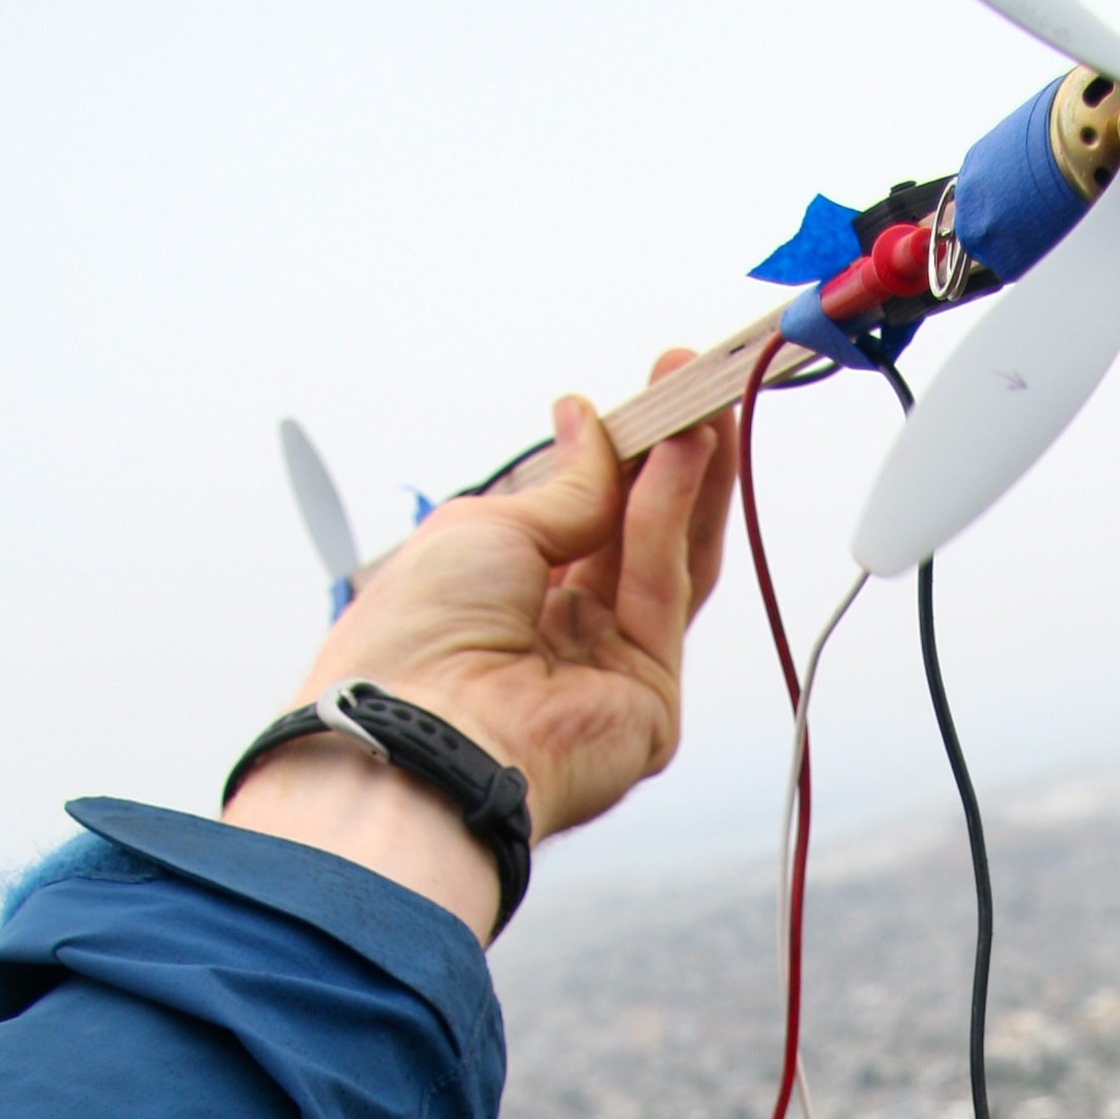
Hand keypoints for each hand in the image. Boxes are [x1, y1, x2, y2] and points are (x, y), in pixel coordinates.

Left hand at [224, 352, 736, 939]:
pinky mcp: (651, 698)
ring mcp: (611, 668)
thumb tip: (590, 426)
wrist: (422, 735)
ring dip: (688, 476)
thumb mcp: (483, 528)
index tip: (647, 390)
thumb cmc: (415, 640)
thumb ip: (565, 487)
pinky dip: (675, 516)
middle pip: (636, 533)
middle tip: (694, 382)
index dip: (620, 452)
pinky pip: (666, 590)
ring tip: (704, 405)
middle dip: (668, 453)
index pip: (584, 515)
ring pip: (667, 558)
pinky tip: (682, 455)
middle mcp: (562, 634)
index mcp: (505, 599)